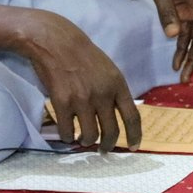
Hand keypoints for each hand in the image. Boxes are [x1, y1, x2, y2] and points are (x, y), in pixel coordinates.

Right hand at [22, 11, 139, 150]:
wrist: (57, 43)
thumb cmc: (84, 55)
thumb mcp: (109, 70)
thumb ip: (114, 92)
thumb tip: (118, 116)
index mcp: (118, 85)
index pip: (133, 117)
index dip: (135, 136)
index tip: (134, 147)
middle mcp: (103, 94)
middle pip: (111, 131)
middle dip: (108, 145)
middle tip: (104, 149)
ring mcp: (82, 100)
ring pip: (90, 136)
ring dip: (87, 142)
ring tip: (83, 139)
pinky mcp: (62, 103)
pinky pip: (67, 131)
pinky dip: (67, 136)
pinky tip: (67, 133)